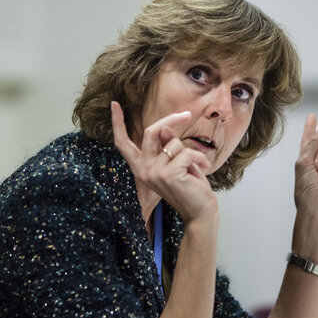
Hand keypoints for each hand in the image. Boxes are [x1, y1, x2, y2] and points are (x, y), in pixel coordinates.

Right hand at [111, 102, 217, 223]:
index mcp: (140, 168)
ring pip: (174, 143)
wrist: (200, 213)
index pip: (123, 144)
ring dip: (192, 151)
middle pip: (151, 132)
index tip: (114, 104)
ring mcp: (153, 173)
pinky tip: (204, 169)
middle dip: (171, 119)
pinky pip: (187, 152)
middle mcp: (142, 171)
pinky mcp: (168, 175)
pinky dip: (200, 158)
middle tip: (187, 115)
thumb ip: (166, 146)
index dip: (117, 123)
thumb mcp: (176, 163)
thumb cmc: (190, 188)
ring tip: (198, 166)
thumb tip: (164, 128)